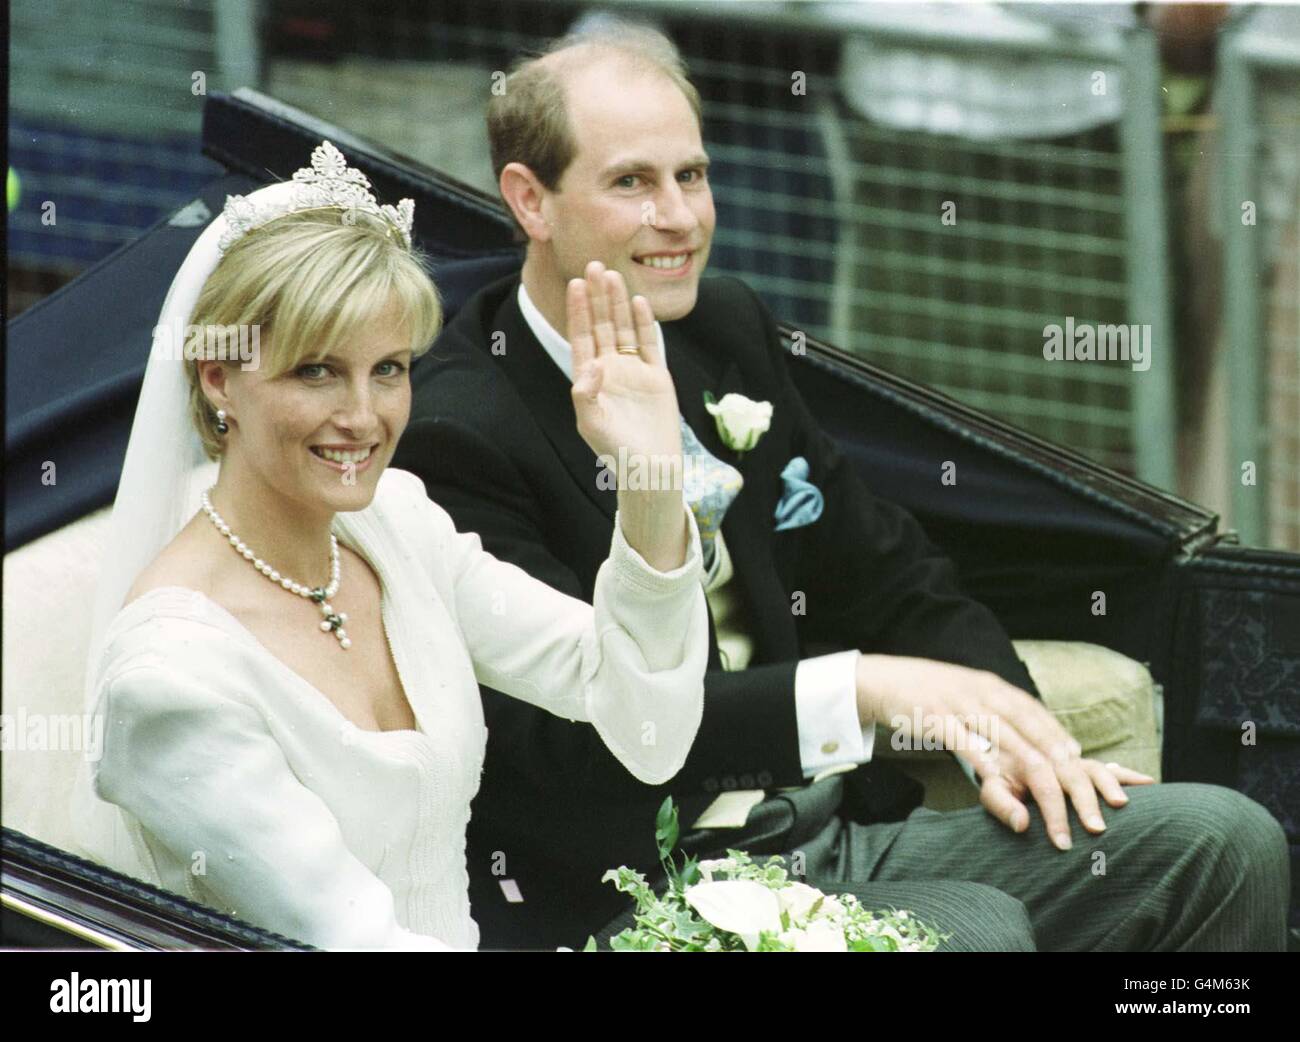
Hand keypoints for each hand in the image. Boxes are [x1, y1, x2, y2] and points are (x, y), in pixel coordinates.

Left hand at [568, 261, 682, 477]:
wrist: (650, 467)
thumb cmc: (616, 450)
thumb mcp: (592, 424)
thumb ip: (585, 394)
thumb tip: (592, 364)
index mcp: (589, 379)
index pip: (582, 337)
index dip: (579, 311)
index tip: (575, 284)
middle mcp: (610, 369)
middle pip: (603, 325)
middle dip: (597, 297)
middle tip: (594, 265)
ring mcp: (633, 371)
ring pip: (625, 329)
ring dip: (619, 303)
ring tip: (614, 276)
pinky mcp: (657, 376)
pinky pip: (650, 344)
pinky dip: (645, 323)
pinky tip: (638, 302)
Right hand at [856, 654, 1155, 848]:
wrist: (879, 678)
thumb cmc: (926, 695)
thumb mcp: (967, 699)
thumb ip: (996, 717)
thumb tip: (1027, 743)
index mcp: (996, 688)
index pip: (1044, 721)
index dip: (1071, 752)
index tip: (1096, 784)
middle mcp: (987, 694)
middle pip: (1038, 739)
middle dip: (1068, 781)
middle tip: (1088, 816)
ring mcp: (963, 705)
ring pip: (1013, 746)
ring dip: (1037, 788)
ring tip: (1054, 819)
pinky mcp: (937, 718)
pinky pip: (970, 746)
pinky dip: (991, 771)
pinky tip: (1006, 794)